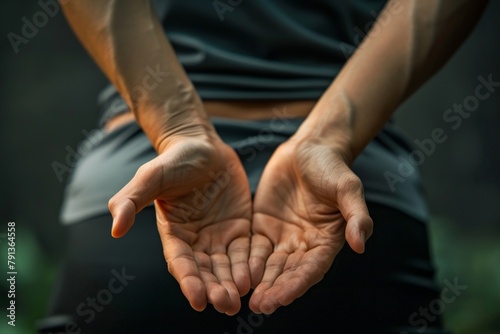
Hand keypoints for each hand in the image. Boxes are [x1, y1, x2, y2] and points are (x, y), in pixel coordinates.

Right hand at [108, 135, 251, 314]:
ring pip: (226, 266)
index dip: (189, 282)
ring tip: (240, 298)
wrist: (203, 147)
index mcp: (173, 234)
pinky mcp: (239, 228)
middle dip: (214, 288)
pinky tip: (255, 277)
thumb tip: (115, 229)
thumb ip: (131, 200)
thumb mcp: (151, 176)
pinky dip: (249, 265)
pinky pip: (246, 250)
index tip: (197, 301)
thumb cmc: (174, 160)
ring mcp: (219, 236)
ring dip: (232, 283)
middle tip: (226, 304)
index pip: (181, 263)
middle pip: (206, 271)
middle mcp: (196, 240)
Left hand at [248, 138, 372, 313]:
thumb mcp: (348, 188)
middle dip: (275, 290)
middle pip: (288, 272)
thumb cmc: (333, 167)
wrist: (309, 148)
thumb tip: (360, 245)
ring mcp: (282, 236)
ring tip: (246, 299)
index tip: (282, 298)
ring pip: (269, 265)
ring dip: (259, 282)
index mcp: (326, 240)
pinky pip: (253, 248)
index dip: (297, 284)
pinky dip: (246, 262)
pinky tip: (236, 273)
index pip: (311, 268)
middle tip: (260, 306)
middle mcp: (303, 244)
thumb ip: (356, 216)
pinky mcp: (263, 226)